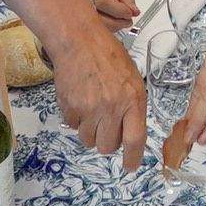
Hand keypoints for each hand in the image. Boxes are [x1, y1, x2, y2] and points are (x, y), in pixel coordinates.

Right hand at [47, 16, 149, 168]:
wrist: (79, 40)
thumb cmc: (108, 55)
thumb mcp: (132, 78)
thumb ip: (132, 106)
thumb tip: (130, 131)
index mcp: (133, 99)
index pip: (135, 139)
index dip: (133, 158)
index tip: (130, 166)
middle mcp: (112, 107)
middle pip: (108, 146)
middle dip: (107, 143)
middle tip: (107, 128)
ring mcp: (89, 108)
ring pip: (88, 140)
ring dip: (91, 131)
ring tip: (93, 110)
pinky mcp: (70, 107)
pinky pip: (73, 126)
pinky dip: (77, 119)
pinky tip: (80, 99)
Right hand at [60, 0, 137, 25]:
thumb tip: (133, 12)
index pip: (103, 1)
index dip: (119, 10)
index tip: (131, 12)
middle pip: (97, 17)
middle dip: (117, 22)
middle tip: (129, 19)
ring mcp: (75, 7)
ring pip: (94, 25)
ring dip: (111, 26)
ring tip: (120, 18)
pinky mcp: (76, 16)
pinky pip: (91, 25)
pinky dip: (104, 26)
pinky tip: (111, 19)